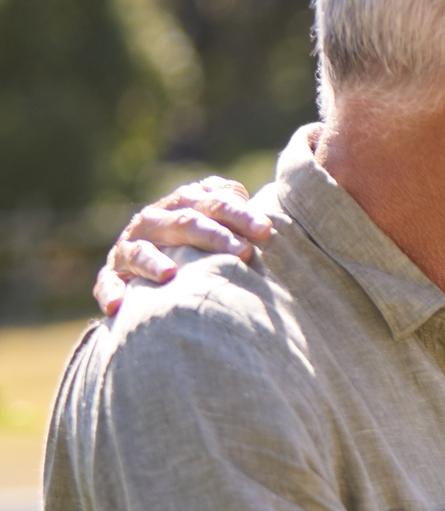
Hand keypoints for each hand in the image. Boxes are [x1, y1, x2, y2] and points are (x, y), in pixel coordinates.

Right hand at [94, 175, 272, 316]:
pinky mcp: (114, 273)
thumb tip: (269, 218)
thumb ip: (240, 210)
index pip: (214, 204)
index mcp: (185, 203)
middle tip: (244, 252)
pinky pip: (108, 283)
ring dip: (155, 262)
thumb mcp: (222, 219)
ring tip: (172, 274)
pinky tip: (118, 307)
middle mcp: (155, 220)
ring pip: (142, 251)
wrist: (157, 256)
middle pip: (185, 223)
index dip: (239, 215)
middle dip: (214, 237)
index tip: (266, 230)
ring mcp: (131, 246)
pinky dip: (111, 293)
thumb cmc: (206, 238)